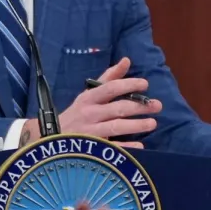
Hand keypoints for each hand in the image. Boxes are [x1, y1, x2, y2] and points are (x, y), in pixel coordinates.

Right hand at [46, 58, 161, 146]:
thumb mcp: (89, 94)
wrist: (53, 138)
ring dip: (136, 125)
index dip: (129, 85)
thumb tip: (127, 60)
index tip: (145, 85)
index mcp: (89, 98)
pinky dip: (127, 147)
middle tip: (157, 106)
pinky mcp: (92, 148)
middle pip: (117, 108)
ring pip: (116, 127)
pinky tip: (141, 146)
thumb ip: (109, 78)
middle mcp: (89, 113)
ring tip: (153, 123)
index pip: (110, 88)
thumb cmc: (77, 113)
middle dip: (139, 106)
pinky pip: (112, 147)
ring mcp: (90, 132)